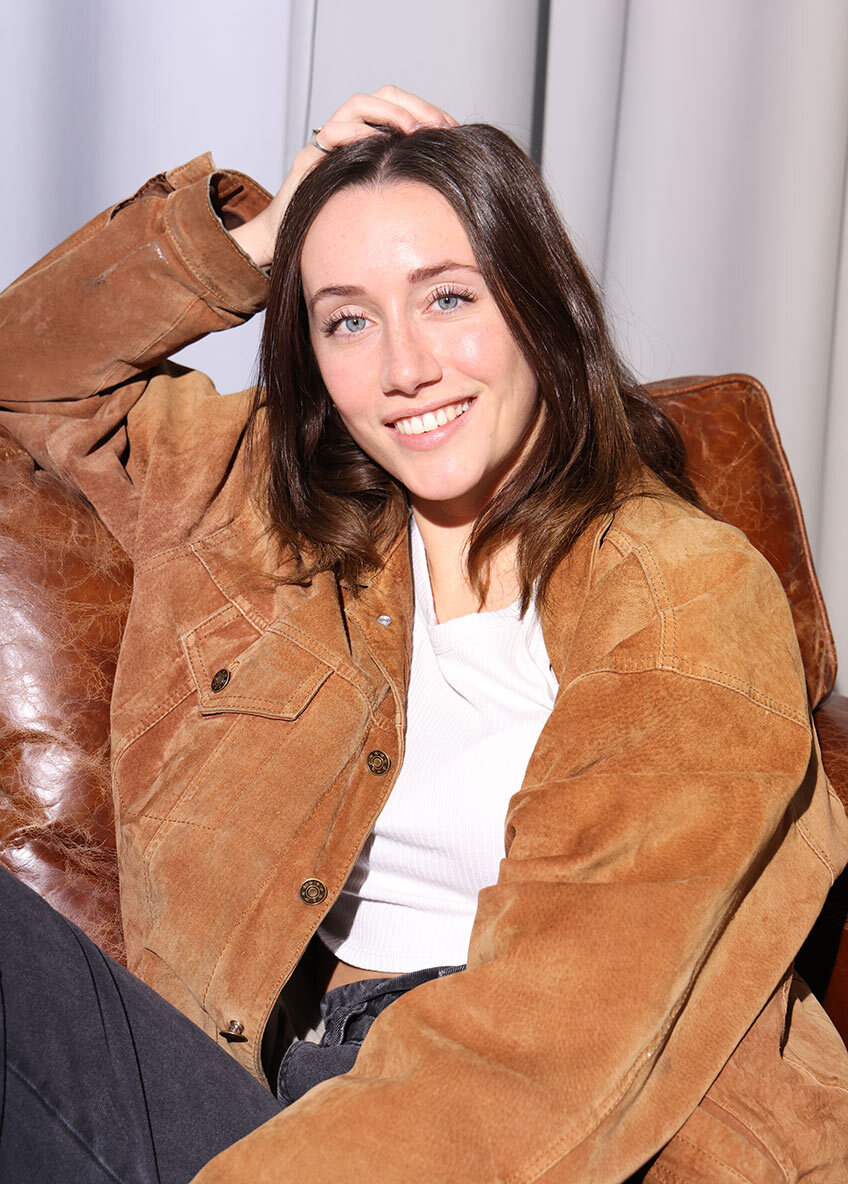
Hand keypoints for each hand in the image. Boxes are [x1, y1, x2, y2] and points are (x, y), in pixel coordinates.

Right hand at [230, 86, 457, 268]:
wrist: (287, 244)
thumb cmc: (337, 231)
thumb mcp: (382, 204)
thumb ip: (406, 186)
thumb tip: (449, 183)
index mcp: (369, 141)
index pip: (401, 108)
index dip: (428, 112)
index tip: (453, 129)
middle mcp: (348, 135)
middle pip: (384, 97)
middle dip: (415, 106)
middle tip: (439, 126)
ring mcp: (328, 143)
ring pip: (358, 104)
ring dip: (389, 112)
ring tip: (412, 130)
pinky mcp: (310, 158)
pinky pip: (333, 133)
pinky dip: (357, 131)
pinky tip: (378, 143)